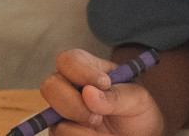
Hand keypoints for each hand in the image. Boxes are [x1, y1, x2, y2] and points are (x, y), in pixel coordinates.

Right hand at [42, 49, 164, 135]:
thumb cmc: (138, 112)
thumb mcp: (137, 99)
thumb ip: (115, 95)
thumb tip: (88, 93)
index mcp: (87, 70)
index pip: (68, 60)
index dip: (80, 70)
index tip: (104, 82)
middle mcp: (69, 88)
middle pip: (50, 86)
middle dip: (73, 103)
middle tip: (98, 116)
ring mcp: (63, 113)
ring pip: (53, 117)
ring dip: (81, 126)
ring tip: (101, 126)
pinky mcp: (62, 133)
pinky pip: (61, 135)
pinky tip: (97, 135)